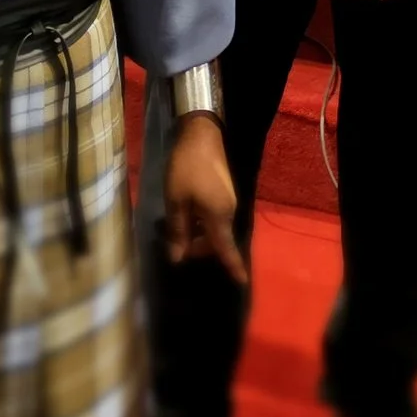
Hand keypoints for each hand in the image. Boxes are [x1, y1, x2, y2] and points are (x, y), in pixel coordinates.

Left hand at [163, 112, 247, 284]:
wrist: (202, 134)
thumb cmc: (185, 168)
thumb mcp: (175, 201)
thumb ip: (178, 232)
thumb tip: (178, 258)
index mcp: (218, 216)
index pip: (225, 248)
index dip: (233, 266)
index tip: (242, 282)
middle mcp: (229, 211)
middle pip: (216, 240)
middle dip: (198, 247)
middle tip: (174, 241)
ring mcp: (229, 201)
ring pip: (215, 228)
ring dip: (198, 233)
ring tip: (177, 222)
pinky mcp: (225, 193)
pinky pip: (215, 216)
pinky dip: (202, 221)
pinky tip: (186, 211)